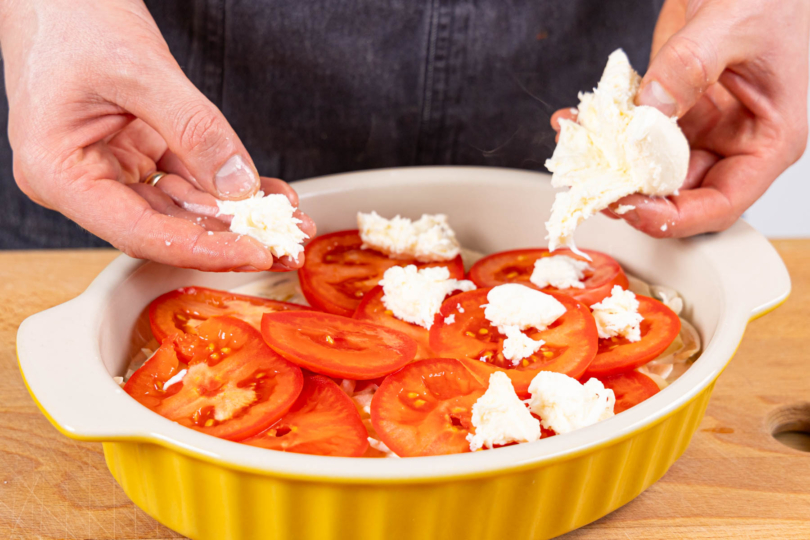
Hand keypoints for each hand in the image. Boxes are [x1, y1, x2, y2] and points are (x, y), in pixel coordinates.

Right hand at [1, 0, 313, 270]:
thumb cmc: (73, 19)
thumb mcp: (139, 70)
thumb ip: (193, 129)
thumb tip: (238, 183)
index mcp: (60, 173)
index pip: (138, 232)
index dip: (201, 249)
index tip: (252, 252)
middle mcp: (86, 181)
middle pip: (165, 228)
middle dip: (229, 239)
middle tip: (283, 246)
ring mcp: (113, 169)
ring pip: (183, 208)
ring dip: (236, 217)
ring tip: (286, 220)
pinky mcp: (138, 153)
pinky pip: (189, 179)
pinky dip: (228, 186)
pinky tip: (265, 193)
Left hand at [551, 0, 809, 237]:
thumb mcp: (733, 24)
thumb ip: (690, 66)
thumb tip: (652, 108)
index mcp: (766, 141)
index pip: (721, 204)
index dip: (673, 217)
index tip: (630, 208)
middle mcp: (731, 142)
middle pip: (676, 195)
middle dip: (630, 195)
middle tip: (592, 183)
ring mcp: (698, 128)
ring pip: (647, 169)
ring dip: (608, 165)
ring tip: (576, 147)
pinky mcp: (670, 110)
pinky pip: (632, 134)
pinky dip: (602, 132)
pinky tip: (575, 121)